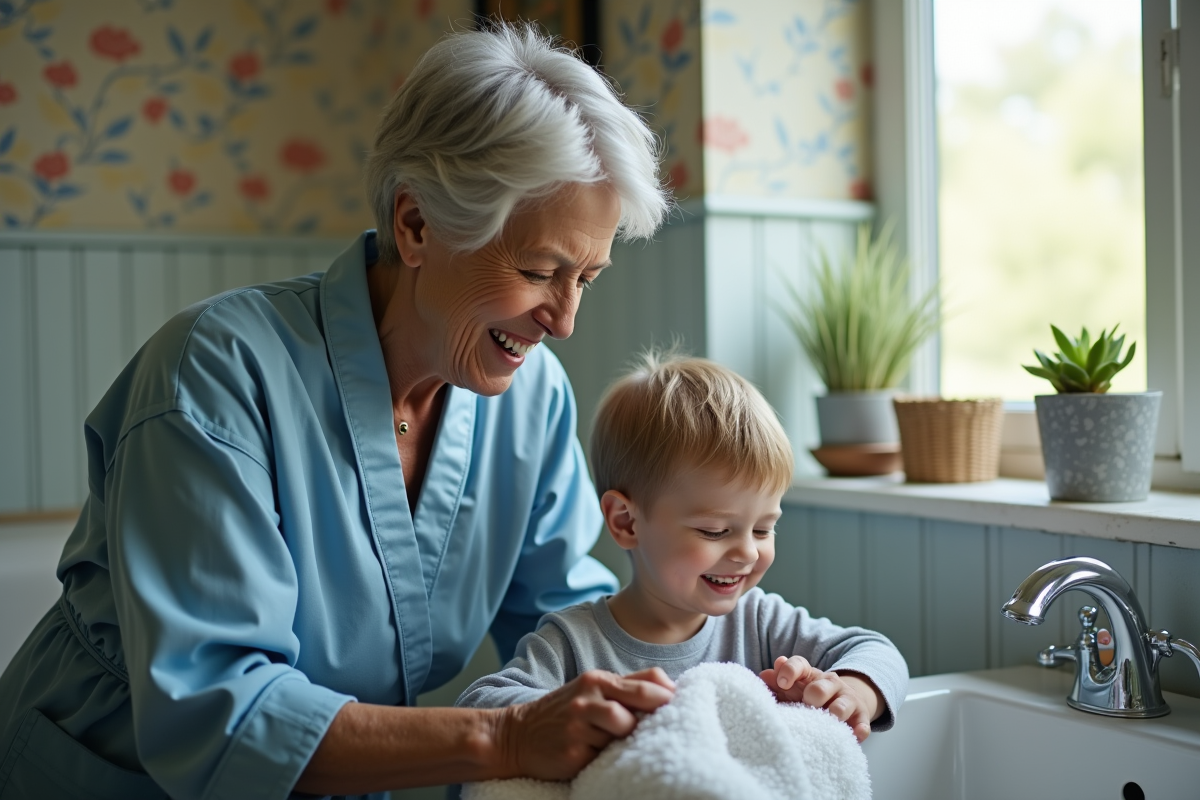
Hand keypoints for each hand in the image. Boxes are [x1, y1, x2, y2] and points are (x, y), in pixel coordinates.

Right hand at [496, 668, 675, 779]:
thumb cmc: (562, 714)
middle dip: (659, 712)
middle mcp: (588, 698)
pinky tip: (604, 757)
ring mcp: (580, 725)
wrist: (516, 736)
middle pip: (640, 700)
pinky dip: (611, 758)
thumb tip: (670, 691)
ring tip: (622, 743)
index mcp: (596, 680)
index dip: (668, 693)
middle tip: (669, 725)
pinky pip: (607, 756)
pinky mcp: (575, 753)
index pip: (646, 680)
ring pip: (626, 729)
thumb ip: (625, 689)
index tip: (679, 706)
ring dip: (631, 738)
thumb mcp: (589, 692)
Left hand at [759, 656, 880, 742]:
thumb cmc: (809, 698)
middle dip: (814, 695)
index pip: (800, 664)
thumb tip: (763, 676)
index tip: (781, 683)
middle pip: (821, 686)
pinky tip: (855, 734)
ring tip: (828, 719)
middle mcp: (830, 684)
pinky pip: (862, 723)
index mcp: (810, 675)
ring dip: (835, 712)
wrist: (843, 703)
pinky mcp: (860, 717)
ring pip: (843, 704)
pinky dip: (859, 729)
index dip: (789, 671)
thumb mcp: (793, 688)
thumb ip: (778, 683)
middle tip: (806, 705)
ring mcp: (847, 700)